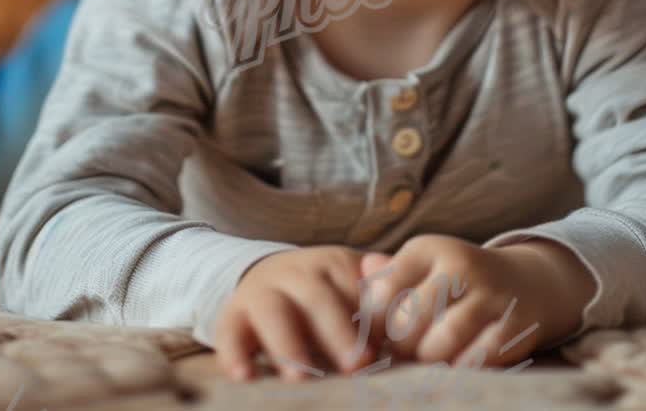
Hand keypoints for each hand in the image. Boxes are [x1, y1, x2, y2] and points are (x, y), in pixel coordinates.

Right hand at [214, 245, 387, 383]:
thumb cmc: (323, 295)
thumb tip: (416, 308)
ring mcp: (261, 293)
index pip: (356, 287)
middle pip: (318, 298)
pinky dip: (235, 354)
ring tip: (301, 379)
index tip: (390, 349)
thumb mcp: (350, 287)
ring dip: (288, 345)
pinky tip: (246, 378)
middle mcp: (296, 274)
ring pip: (273, 312)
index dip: (373, 318)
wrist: (264, 278)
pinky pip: (229, 332)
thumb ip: (380, 297)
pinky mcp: (231, 316)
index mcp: (333, 265)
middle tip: (358, 365)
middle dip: (338, 331)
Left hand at [355, 234, 595, 368]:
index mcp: (428, 248)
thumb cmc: (456, 282)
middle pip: (407, 322)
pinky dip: (462, 369)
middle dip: (400, 347)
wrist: (528, 282)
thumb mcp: (422, 267)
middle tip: (404, 354)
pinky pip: (477, 360)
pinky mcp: (514, 325)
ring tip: (430, 359)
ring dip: (429, 361)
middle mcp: (459, 265)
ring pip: (440, 344)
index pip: (382, 291)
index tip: (378, 334)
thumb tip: (360, 274)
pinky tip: (458, 365)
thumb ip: (387, 276)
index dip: (373, 323)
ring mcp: (489, 295)